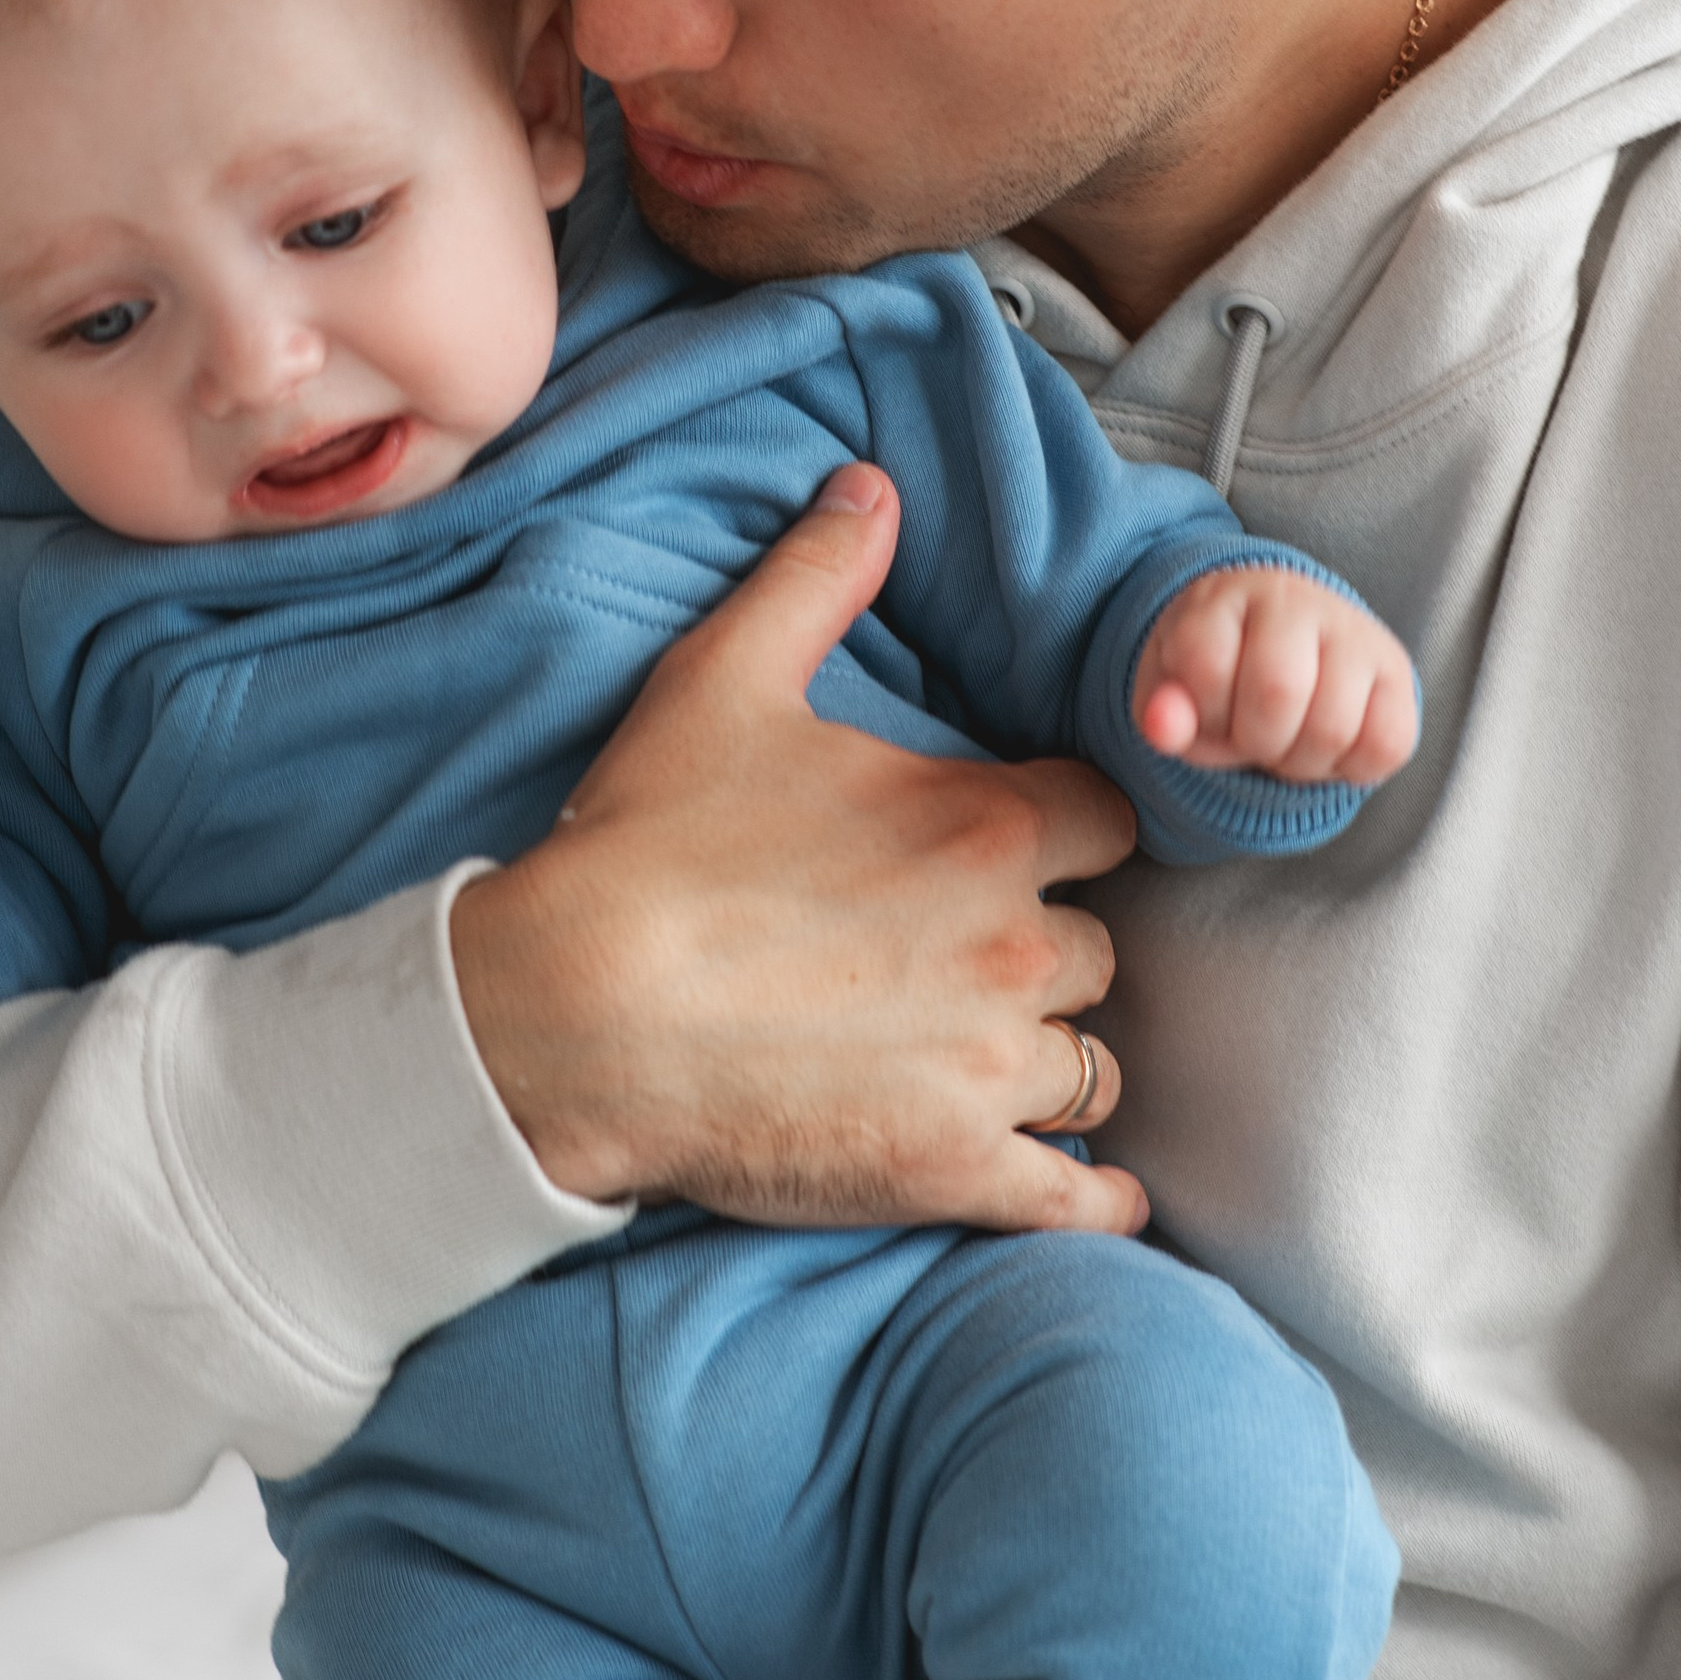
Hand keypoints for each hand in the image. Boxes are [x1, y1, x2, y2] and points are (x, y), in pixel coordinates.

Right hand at [448, 466, 1145, 1233]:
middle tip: (985, 954)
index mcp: (986, 821)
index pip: (1109, 817)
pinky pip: (1078, 1194)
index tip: (1036, 845)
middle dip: (1054, 946)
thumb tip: (870, 483)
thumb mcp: (725, 678)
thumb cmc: (647, 842)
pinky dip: (1092, 1195)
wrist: (571, 1012)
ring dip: (1058, 1057)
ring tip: (1000, 1055)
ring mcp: (991, 1066)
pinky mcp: (956, 1170)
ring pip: (1095, 1064)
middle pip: (1104, 946)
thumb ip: (818, 576)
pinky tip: (1093, 1191)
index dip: (1072, 830)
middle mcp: (1013, 942)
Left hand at [1133, 568, 1416, 784]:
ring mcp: (1355, 632)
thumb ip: (1162, 711)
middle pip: (1277, 694)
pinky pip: (1386, 745)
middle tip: (1254, 736)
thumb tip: (1161, 728)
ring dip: (1302, 763)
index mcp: (1226, 596)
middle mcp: (1296, 601)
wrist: (1282, 645)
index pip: (1206, 666)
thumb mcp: (1174, 688)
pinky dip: (1352, 767)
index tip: (1211, 708)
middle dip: (1256, 741)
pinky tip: (1329, 745)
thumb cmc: (1220, 671)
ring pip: (1333, 728)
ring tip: (1289, 740)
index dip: (1203, 713)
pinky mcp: (1398, 672)